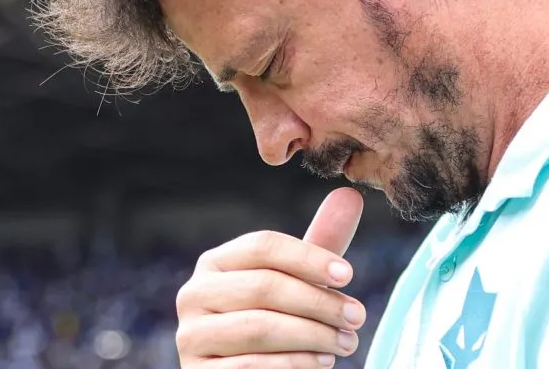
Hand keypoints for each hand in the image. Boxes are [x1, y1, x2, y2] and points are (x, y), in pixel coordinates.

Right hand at [175, 187, 365, 367]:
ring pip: (259, 326)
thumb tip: (350, 196)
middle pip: (263, 285)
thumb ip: (319, 245)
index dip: (308, 257)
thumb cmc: (274, 323)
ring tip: (346, 342)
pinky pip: (253, 364)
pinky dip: (296, 363)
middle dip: (318, 301)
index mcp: (214, 264)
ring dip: (313, 334)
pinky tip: (322, 362)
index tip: (348, 274)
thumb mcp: (296, 284)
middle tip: (357, 316)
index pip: (261, 246)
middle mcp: (194, 294)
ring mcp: (192, 335)